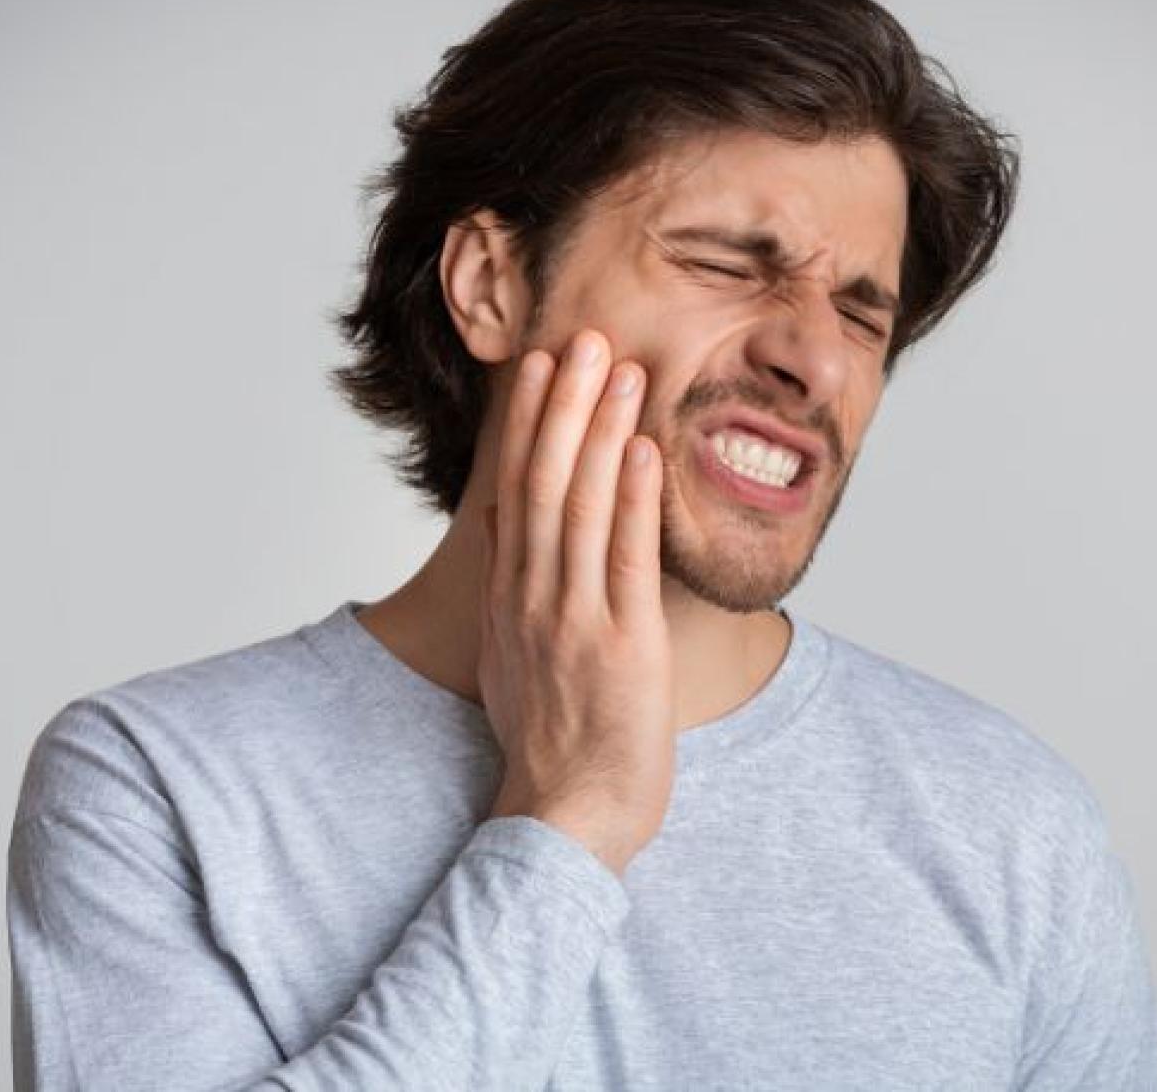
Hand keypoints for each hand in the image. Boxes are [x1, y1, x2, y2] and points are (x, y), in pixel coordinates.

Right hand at [479, 327, 673, 877]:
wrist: (562, 819)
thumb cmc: (549, 744)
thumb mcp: (514, 657)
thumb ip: (516, 588)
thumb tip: (511, 525)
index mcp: (511, 598)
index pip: (515, 492)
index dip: (527, 423)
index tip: (541, 367)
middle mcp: (535, 598)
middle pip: (546, 483)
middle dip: (563, 405)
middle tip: (581, 337)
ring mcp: (575, 620)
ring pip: (584, 508)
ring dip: (601, 433)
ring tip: (618, 369)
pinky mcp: (622, 646)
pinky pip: (626, 562)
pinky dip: (635, 502)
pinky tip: (645, 450)